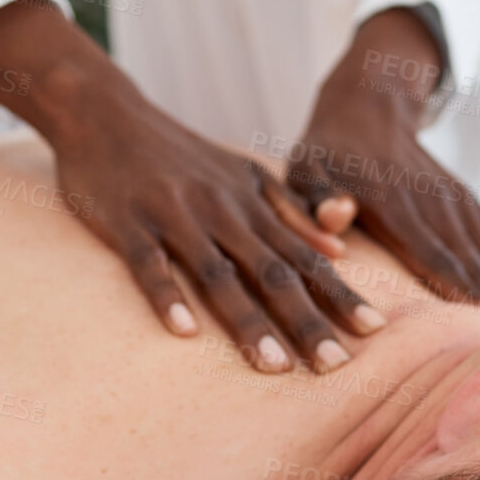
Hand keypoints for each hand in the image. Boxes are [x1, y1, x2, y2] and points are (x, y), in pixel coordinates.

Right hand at [0, 0, 383, 373]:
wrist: (105, 113)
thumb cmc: (177, 152)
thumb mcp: (243, 174)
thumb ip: (290, 212)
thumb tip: (339, 251)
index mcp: (251, 205)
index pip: (305, 257)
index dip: (339, 294)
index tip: (374, 332)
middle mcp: (221, 212)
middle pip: (271, 272)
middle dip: (306, 321)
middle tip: (335, 366)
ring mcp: (174, 217)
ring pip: (218, 275)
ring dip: (248, 321)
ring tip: (274, 367)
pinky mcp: (128, 223)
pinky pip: (149, 264)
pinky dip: (167, 295)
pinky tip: (184, 331)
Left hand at [287, 8, 479, 323]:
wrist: (368, 106)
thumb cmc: (327, 154)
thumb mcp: (307, 170)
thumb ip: (317, 198)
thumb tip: (336, 215)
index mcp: (396, 206)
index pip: (436, 258)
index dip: (465, 295)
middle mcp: (437, 206)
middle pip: (477, 267)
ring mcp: (459, 205)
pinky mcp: (470, 204)